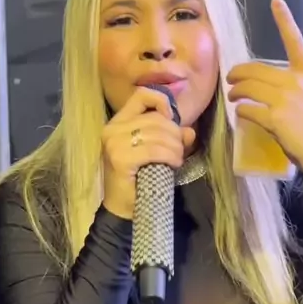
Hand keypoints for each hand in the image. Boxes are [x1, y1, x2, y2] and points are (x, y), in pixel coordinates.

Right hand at [101, 87, 195, 218]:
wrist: (122, 208)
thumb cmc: (139, 180)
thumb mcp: (157, 153)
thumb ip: (172, 138)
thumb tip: (190, 131)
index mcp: (119, 122)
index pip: (141, 95)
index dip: (161, 101)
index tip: (172, 119)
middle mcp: (113, 128)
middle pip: (155, 118)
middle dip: (174, 134)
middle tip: (179, 151)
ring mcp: (114, 142)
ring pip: (157, 133)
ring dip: (175, 147)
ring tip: (177, 160)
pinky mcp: (120, 157)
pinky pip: (154, 150)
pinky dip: (169, 156)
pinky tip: (173, 164)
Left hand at [226, 0, 302, 175]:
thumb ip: (295, 84)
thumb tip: (271, 83)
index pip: (295, 41)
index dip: (285, 20)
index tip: (276, 2)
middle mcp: (295, 81)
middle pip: (256, 69)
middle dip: (238, 73)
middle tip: (230, 79)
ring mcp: (285, 99)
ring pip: (248, 88)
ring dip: (235, 91)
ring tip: (232, 96)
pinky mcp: (275, 118)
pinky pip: (248, 108)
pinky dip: (240, 109)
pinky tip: (239, 112)